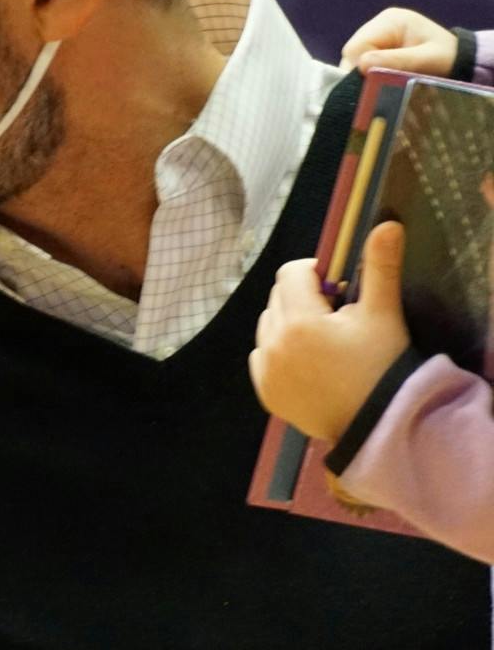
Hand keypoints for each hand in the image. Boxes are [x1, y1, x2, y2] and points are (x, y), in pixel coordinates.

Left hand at [249, 223, 410, 444]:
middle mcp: (272, 343)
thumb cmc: (382, 365)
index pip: (291, 274)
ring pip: (268, 325)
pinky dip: (279, 350)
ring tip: (324, 341)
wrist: (378, 424)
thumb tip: (386, 224)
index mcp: (298, 321)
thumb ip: (379, 268)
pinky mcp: (265, 391)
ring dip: (289, 322)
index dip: (314, 274)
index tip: (337, 289)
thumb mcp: (383, 314)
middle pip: (278, 298)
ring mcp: (265, 369)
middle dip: (303, 298)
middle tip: (336, 318)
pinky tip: (309, 361)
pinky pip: (262, 355)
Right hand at [340, 7, 456, 76]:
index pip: (357, 46)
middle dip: (362, 74)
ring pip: (354, 62)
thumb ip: (396, 61)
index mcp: (390, 20)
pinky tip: (382, 82)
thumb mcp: (426, 60)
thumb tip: (362, 66)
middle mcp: (377, 25)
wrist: (462, 61)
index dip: (359, 68)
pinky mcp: (376, 49)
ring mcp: (376, 37)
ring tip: (384, 85)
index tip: (372, 86)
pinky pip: (361, 66)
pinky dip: (369, 77)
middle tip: (378, 89)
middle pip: (352, 53)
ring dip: (366, 77)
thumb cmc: (447, 58)